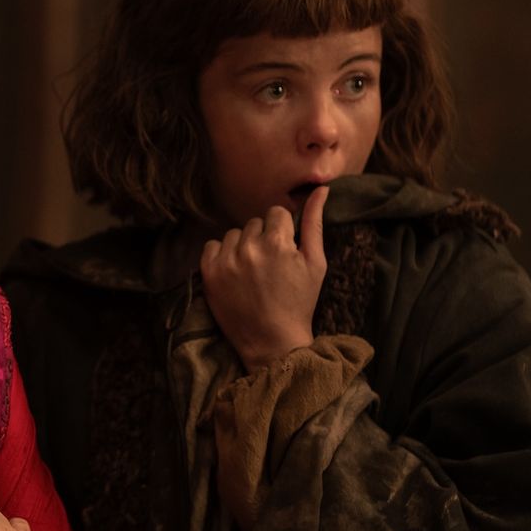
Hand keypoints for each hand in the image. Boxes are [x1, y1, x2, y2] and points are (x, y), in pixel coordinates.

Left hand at [200, 185, 328, 371]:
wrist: (271, 341)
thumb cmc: (299, 302)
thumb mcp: (315, 263)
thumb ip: (315, 223)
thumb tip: (322, 189)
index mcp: (277, 241)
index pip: (276, 213)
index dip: (282, 231)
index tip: (284, 250)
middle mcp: (249, 246)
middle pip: (254, 223)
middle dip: (263, 238)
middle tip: (270, 265)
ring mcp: (226, 260)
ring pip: (233, 234)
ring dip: (242, 246)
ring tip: (252, 271)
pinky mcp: (208, 273)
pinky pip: (211, 246)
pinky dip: (221, 255)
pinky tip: (234, 272)